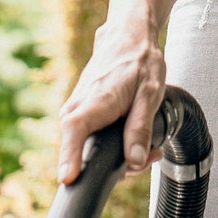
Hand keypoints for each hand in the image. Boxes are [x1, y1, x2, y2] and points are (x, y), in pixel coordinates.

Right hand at [55, 17, 167, 181]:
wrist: (126, 37)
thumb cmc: (138, 61)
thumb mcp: (150, 94)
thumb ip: (140, 128)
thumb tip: (135, 161)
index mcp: (96, 100)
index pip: (74, 130)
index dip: (70, 157)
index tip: (67, 179)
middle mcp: (78, 106)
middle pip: (79, 149)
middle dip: (110, 166)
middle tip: (146, 159)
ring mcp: (76, 110)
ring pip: (86, 147)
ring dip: (115, 157)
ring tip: (149, 150)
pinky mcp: (81, 114)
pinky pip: (89, 138)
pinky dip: (110, 146)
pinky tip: (135, 144)